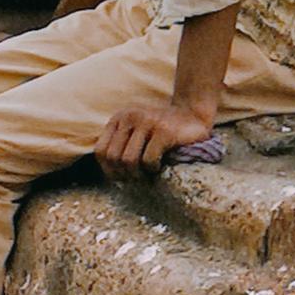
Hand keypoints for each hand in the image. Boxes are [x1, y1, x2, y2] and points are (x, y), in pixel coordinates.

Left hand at [97, 99, 220, 178]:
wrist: (193, 115)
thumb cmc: (162, 131)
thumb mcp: (136, 132)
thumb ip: (120, 145)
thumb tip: (108, 174)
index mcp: (120, 117)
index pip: (101, 151)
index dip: (109, 170)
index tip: (123, 178)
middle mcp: (130, 116)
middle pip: (114, 158)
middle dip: (124, 175)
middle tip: (138, 179)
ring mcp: (147, 121)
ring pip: (128, 161)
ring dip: (138, 174)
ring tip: (147, 174)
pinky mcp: (164, 130)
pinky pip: (148, 160)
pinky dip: (152, 169)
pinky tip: (159, 166)